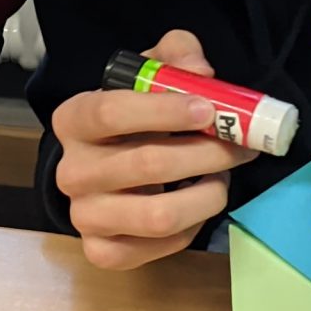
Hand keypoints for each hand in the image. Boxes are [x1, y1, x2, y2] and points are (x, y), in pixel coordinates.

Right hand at [50, 29, 254, 269]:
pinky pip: (162, 245)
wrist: (105, 170)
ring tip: (220, 178)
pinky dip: (194, 226)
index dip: (163, 110)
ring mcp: (84, 216)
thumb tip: (202, 72)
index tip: (208, 109)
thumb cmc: (132, 119)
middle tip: (240, 147)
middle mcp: (71, 171)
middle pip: (146, 165)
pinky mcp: (103, 252)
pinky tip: (198, 202)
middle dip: (206, 154)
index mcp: (74, 119)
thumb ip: (175, 57)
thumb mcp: (149, 74)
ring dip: (206, 195)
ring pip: (158, 215)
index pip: (110, 113)